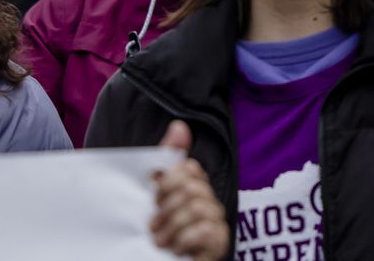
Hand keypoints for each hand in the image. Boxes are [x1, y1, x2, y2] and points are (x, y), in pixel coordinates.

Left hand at [150, 121, 227, 260]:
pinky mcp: (220, 243)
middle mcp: (210, 203)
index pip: (189, 168)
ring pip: (198, 207)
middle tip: (154, 226)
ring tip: (161, 241)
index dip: (167, 182)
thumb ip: (166, 161)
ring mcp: (217, 224)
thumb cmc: (157, 234)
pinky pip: (207, 229)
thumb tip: (179, 126)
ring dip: (173, 227)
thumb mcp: (155, 197)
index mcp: (194, 188)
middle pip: (192, 187)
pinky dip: (185, 240)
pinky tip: (176, 250)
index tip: (154, 200)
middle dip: (167, 208)